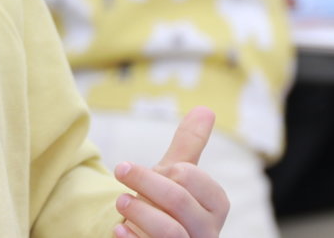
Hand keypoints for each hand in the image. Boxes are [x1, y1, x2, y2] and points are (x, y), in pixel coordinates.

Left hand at [112, 107, 228, 237]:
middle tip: (120, 171)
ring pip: (170, 231)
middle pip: (179, 202)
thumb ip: (189, 145)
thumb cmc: (166, 204)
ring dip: (139, 211)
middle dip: (145, 182)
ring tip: (119, 201)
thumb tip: (206, 109)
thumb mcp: (176, 173)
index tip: (153, 166)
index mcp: (214, 205)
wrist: (152, 236)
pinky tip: (118, 229)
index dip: (169, 170)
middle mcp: (207, 231)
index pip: (195, 180)